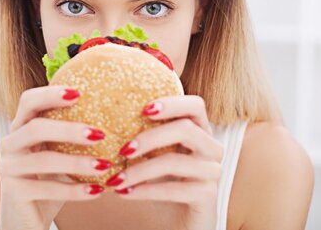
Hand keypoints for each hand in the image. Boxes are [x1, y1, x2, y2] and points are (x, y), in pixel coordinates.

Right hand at [0, 85, 111, 229]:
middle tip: (99, 133)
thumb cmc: (51, 177)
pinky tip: (97, 191)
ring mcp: (8, 168)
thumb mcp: (61, 151)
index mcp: (21, 126)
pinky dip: (74, 190)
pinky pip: (47, 189)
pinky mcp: (13, 192)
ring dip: (77, 163)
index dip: (50, 94)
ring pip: (43, 160)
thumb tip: (117, 109)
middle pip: (35, 128)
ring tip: (105, 165)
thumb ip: (76, 132)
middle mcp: (10, 143)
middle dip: (68, 129)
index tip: (79, 93)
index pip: (29, 101)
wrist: (29, 216)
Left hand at [106, 95, 222, 229]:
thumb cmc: (166, 183)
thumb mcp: (156, 156)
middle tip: (123, 150)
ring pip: (175, 161)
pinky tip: (125, 193)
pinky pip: (174, 189)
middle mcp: (212, 148)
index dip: (172, 103)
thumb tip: (108, 121)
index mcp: (200, 131)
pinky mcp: (208, 195)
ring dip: (140, 170)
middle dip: (150, 138)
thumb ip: (146, 137)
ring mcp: (212, 171)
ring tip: (116, 179)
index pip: (195, 105)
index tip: (144, 109)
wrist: (181, 222)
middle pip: (185, 129)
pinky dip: (145, 191)